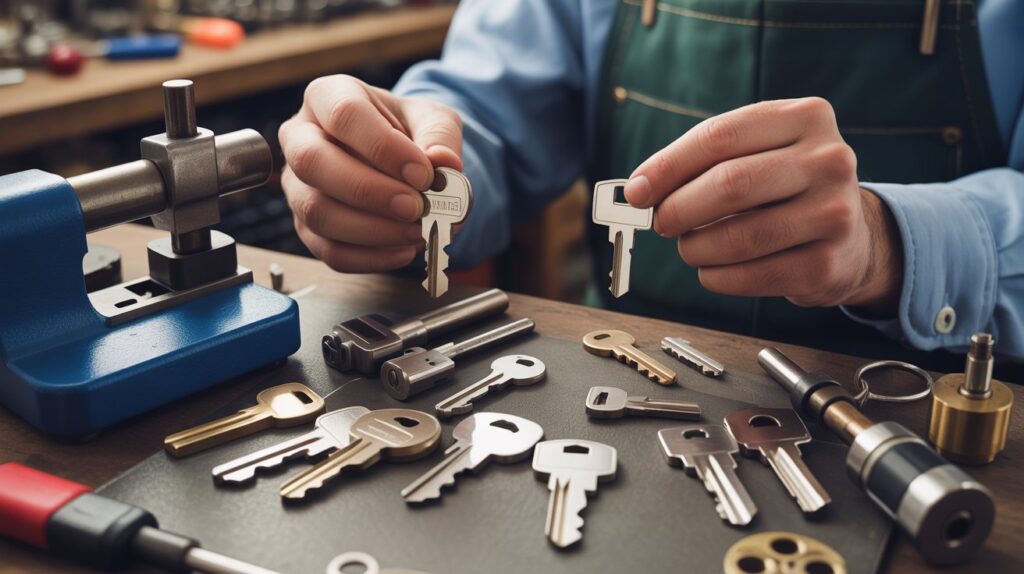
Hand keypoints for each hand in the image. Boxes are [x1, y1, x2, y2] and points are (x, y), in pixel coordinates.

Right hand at [279, 74, 461, 271]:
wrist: (401, 160)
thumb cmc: (409, 132)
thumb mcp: (433, 119)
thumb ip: (441, 137)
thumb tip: (445, 164)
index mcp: (328, 96)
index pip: (343, 115)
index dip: (383, 147)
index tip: (423, 173)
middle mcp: (300, 137)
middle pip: (313, 162)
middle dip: (369, 191)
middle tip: (416, 207)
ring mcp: (298, 185)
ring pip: (317, 212)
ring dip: (373, 230)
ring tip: (418, 231)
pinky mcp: (307, 226)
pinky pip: (329, 249)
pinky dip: (370, 257)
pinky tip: (404, 250)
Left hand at [625, 97, 901, 312]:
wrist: (852, 235)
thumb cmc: (784, 189)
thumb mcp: (755, 154)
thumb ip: (700, 163)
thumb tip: (639, 190)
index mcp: (805, 118)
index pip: (719, 137)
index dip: (668, 167)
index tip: (636, 192)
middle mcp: (828, 160)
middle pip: (730, 184)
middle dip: (680, 209)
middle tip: (662, 223)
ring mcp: (834, 213)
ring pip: (740, 236)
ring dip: (697, 248)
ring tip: (690, 247)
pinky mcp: (827, 263)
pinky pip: (753, 275)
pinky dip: (718, 278)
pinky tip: (713, 271)